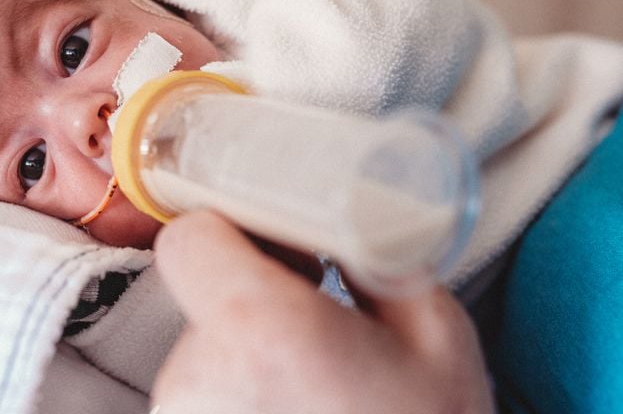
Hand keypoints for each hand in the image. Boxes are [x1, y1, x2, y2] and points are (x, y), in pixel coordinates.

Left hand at [151, 211, 493, 413]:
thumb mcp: (438, 339)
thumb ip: (376, 261)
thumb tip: (336, 230)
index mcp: (256, 329)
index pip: (186, 240)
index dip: (228, 229)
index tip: (273, 245)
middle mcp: (199, 378)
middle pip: (198, 295)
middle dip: (250, 297)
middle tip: (316, 326)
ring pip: (202, 350)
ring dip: (246, 353)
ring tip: (312, 390)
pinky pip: (202, 395)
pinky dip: (238, 395)